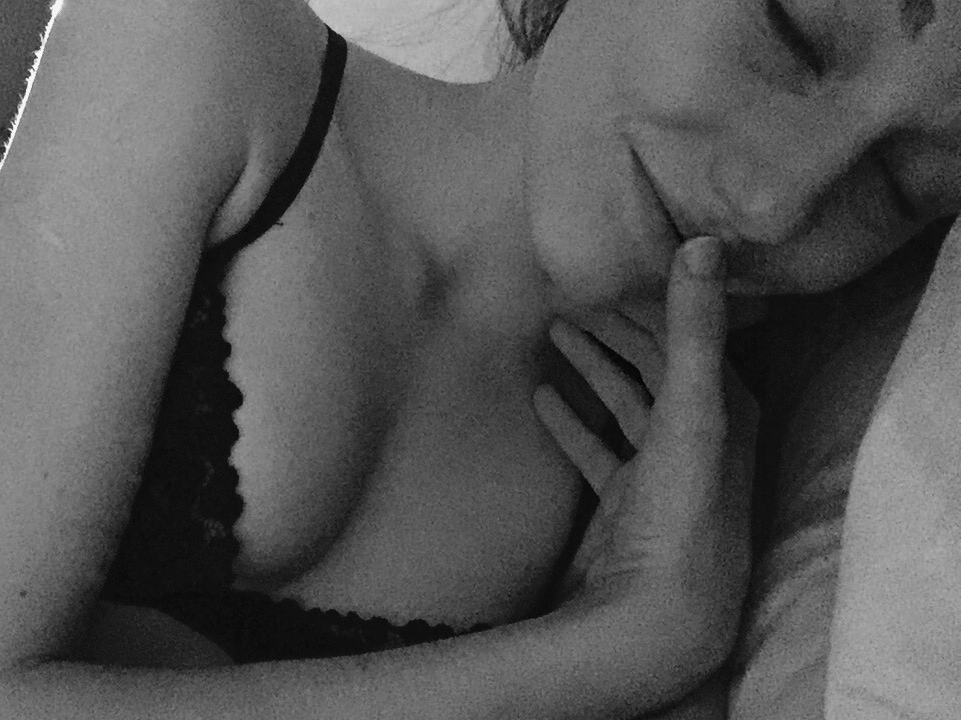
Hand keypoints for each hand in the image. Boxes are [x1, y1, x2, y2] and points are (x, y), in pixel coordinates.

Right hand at [533, 237, 758, 670]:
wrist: (653, 620)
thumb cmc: (683, 515)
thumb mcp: (694, 414)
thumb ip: (697, 329)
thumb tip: (704, 243)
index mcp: (728, 413)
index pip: (689, 338)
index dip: (654, 301)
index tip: (614, 268)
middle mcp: (699, 439)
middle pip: (654, 366)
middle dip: (617, 328)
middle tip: (573, 294)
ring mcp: (658, 473)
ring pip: (623, 402)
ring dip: (592, 367)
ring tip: (553, 333)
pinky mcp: (623, 503)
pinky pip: (595, 446)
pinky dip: (571, 419)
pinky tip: (542, 398)